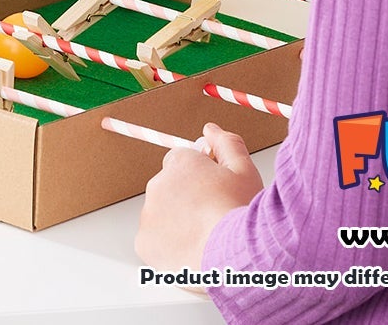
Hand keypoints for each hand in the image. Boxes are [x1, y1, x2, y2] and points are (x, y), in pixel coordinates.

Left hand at [136, 125, 262, 273]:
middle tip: (211, 217)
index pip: (181, 162)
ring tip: (205, 239)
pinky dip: (168, 247)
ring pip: (162, 215)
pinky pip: (154, 241)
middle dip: (186, 199)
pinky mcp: (143, 242)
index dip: (199, 177)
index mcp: (179, 162)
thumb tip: (210, 130)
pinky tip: (190, 251)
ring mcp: (148, 213)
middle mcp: (158, 183)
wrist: (233, 257)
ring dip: (177, 224)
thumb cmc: (240, 214)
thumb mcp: (243, 170)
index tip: (213, 193)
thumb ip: (226, 144)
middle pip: (170, 188)